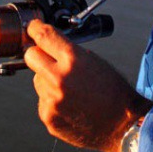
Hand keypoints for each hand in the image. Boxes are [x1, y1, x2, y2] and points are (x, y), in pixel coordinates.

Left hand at [23, 20, 151, 151]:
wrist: (122, 124)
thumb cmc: (112, 91)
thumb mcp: (94, 60)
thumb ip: (68, 52)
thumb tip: (49, 47)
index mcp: (73, 59)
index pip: (43, 36)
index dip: (35, 28)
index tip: (33, 28)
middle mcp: (59, 78)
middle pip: (31, 56)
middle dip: (37, 54)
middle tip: (47, 58)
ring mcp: (52, 100)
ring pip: (37, 80)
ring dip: (48, 81)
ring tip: (69, 89)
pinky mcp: (49, 117)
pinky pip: (43, 100)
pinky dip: (52, 100)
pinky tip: (69, 104)